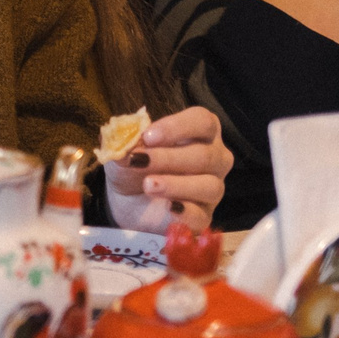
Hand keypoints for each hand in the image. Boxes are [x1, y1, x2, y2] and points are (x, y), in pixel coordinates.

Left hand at [102, 106, 230, 234]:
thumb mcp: (125, 150)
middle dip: (169, 158)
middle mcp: (215, 157)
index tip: (148, 136)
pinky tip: (169, 207)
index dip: (177, 127)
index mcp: (201, 131)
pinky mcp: (205, 216)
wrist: (128, 198)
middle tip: (140, 161)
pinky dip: (186, 211)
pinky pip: (202, 215)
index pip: (203, 121)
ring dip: (176, 184)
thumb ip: (127, 143)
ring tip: (148, 185)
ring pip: (209, 186)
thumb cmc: (136, 163)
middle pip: (205, 155)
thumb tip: (123, 142)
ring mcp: (213, 188)